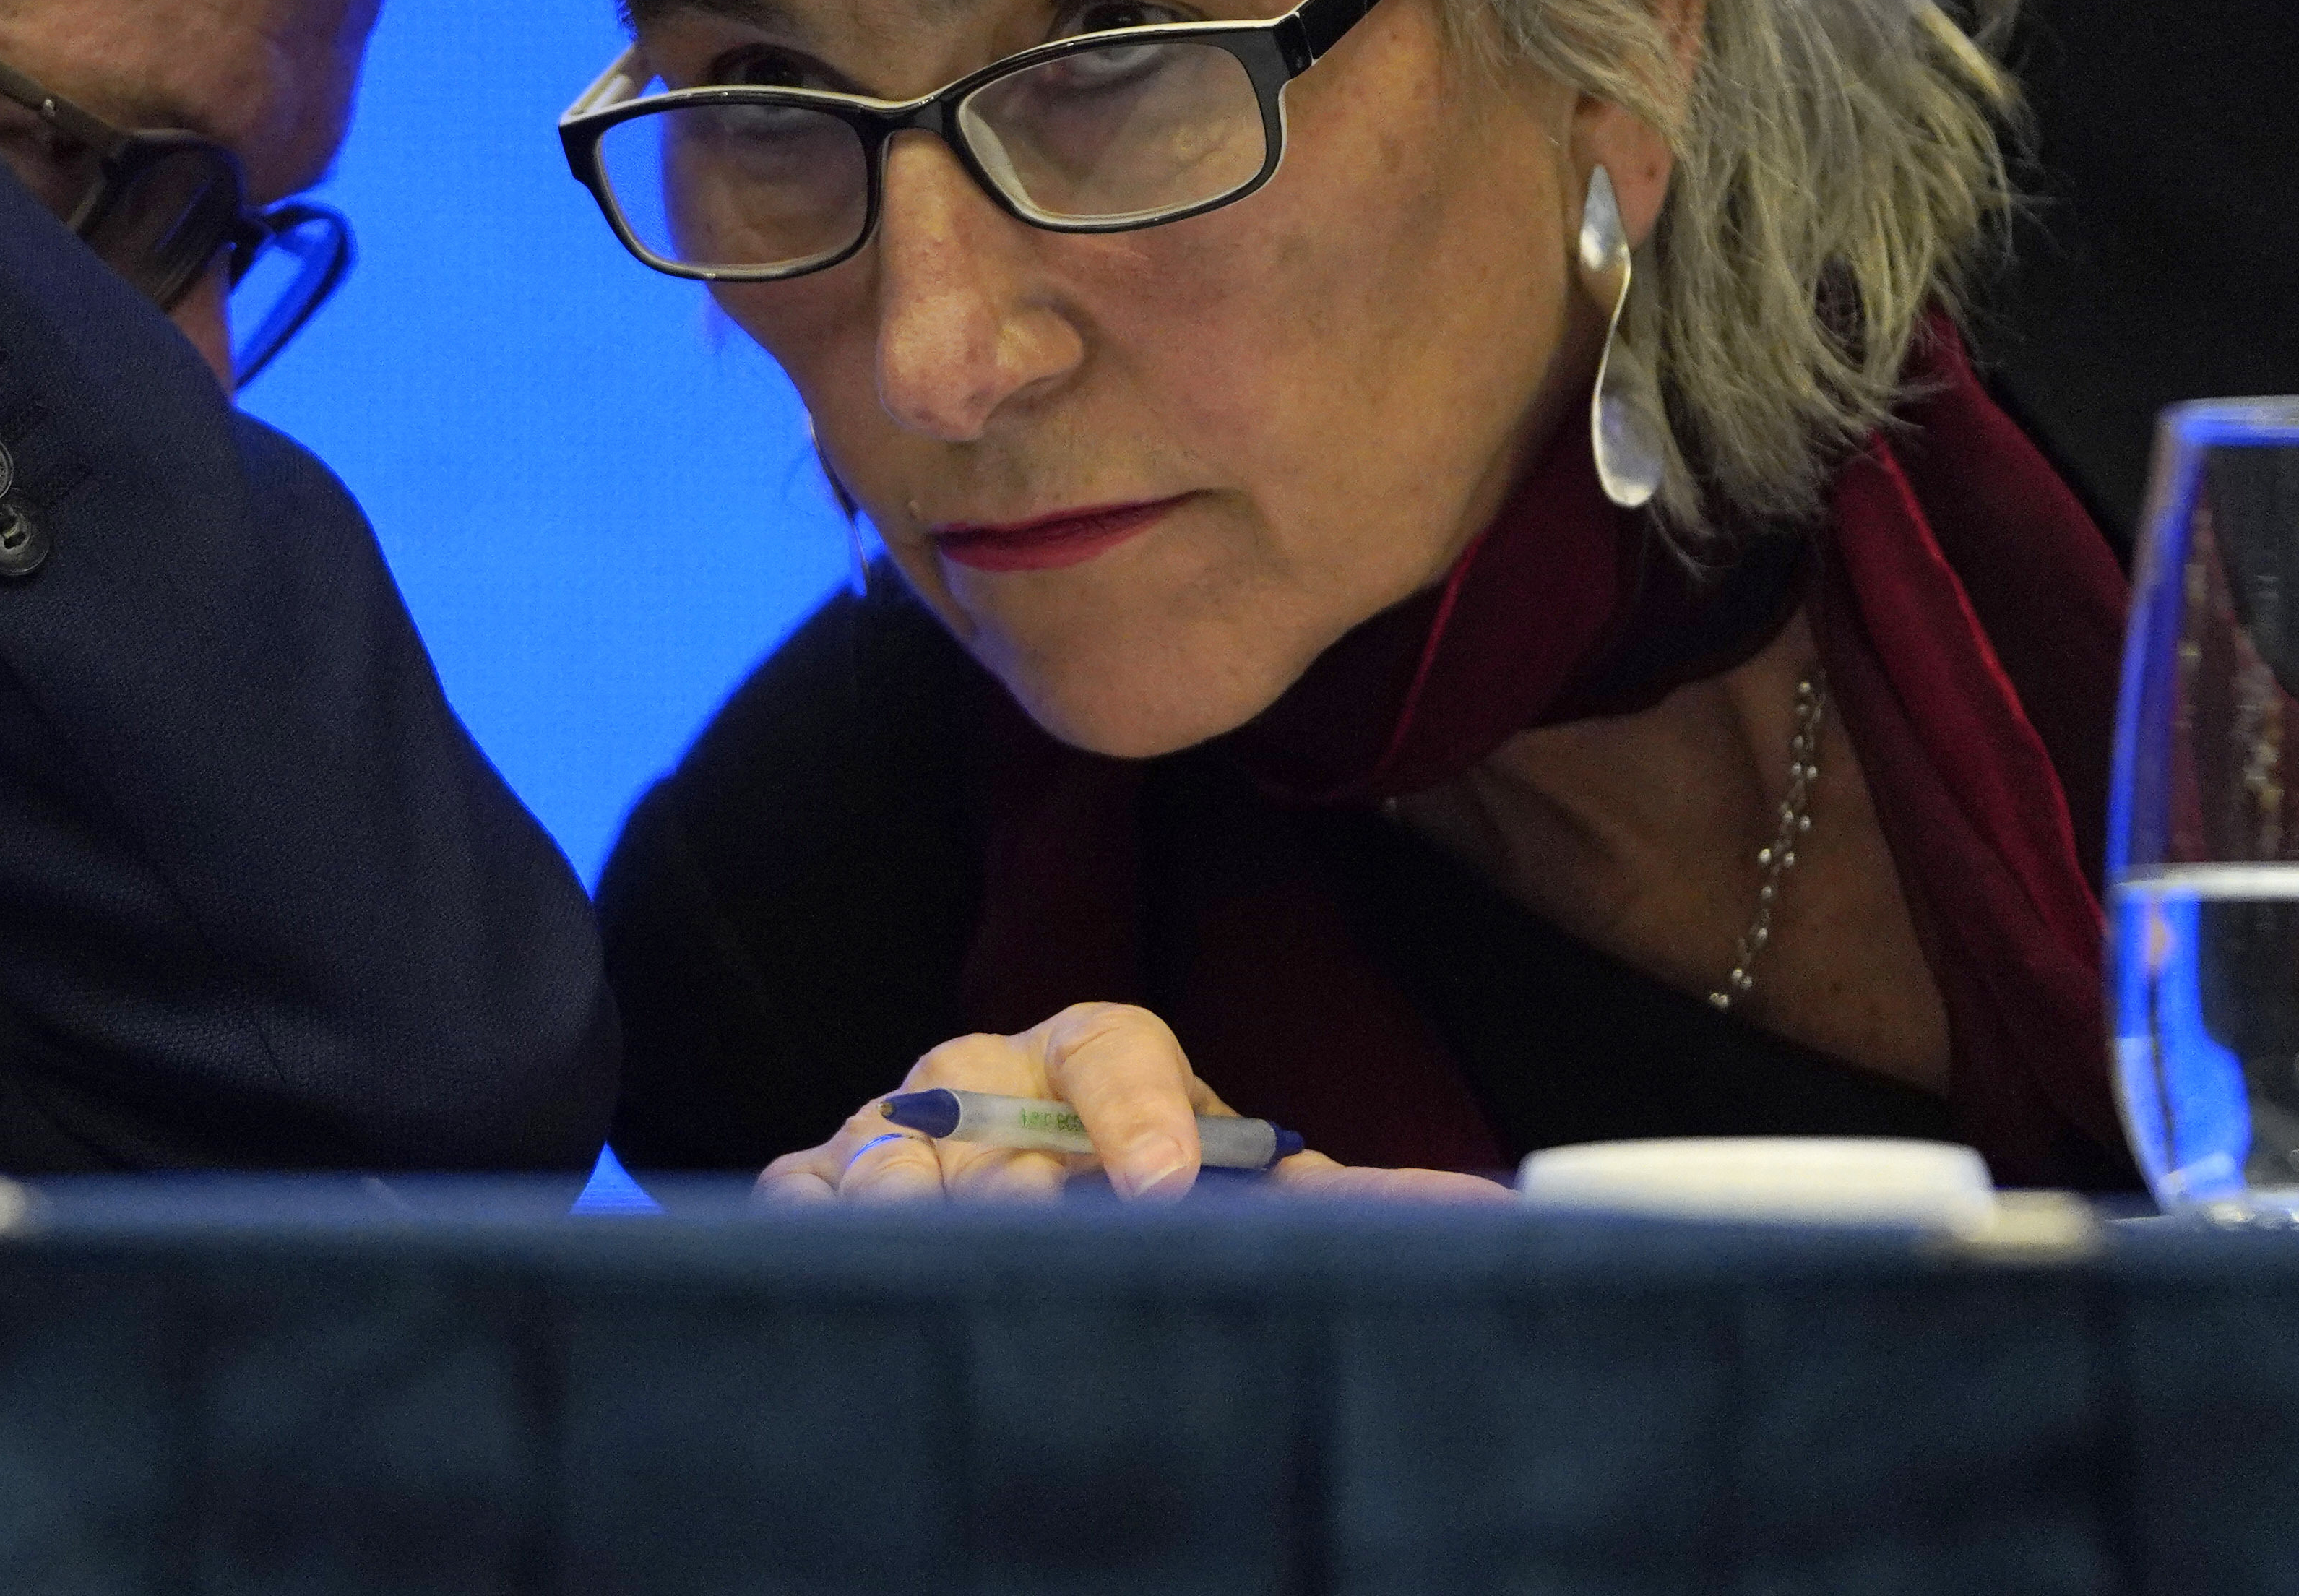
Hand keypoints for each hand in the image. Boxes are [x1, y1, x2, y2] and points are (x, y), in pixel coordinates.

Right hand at [757, 1002, 1511, 1206]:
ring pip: (886, 1145)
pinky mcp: (818, 1174)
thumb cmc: (1151, 1205)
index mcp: (1100, 1058)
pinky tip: (837, 1255)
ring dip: (904, 1197)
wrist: (1032, 1224)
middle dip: (1017, 1180)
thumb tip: (1504, 1214)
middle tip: (1042, 1233)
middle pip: (991, 1108)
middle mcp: (992, 1077)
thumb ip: (1358, 1210)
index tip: (1162, 1183)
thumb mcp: (1250, 1202)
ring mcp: (897, 1123)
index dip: (1136, 1107)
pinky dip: (807, 1216)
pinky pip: (794, 1184)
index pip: (1114, 1044)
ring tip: (934, 1247)